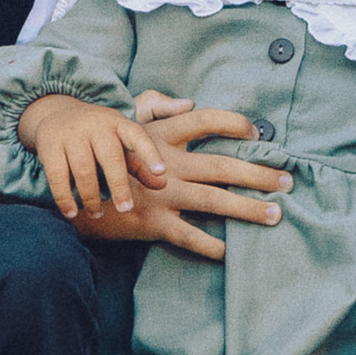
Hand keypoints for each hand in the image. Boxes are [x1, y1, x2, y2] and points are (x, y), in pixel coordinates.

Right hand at [20, 94, 291, 261]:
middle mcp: (167, 163)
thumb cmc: (98, 154)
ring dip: (248, 209)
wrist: (67, 188)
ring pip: (215, 201)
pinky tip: (232, 252)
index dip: (235, 123)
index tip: (259, 132)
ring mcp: (161, 194)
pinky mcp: (151, 222)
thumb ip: (155, 105)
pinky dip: (212, 247)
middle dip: (259, 174)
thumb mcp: (123, 120)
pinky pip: (189, 237)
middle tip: (287, 181)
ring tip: (275, 215)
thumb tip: (188, 102)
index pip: (206, 120)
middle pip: (224, 166)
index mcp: (161, 135)